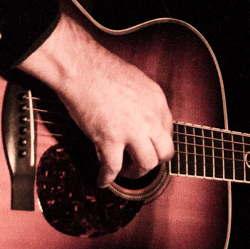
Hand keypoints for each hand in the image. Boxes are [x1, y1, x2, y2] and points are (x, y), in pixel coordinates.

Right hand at [18, 10, 173, 188]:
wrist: (81, 68)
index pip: (167, 132)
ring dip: (136, 172)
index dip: (156, 142)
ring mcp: (132, 131)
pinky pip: (113, 168)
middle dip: (154, 161)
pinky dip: (107, 178)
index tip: (147, 145)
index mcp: (157, 102)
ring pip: (146, 165)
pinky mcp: (110, 140)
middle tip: (141, 162)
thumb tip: (140, 115)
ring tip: (124, 171)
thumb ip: (144, 101)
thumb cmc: (102, 69)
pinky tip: (103, 181)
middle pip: (164, 152)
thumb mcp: (137, 81)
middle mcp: (150, 118)